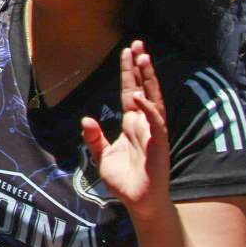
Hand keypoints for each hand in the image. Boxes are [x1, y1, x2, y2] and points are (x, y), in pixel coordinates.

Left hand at [81, 41, 171, 216]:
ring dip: (149, 80)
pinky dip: (149, 110)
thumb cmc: (124, 181)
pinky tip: (141, 97)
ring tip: (143, 57)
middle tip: (138, 43)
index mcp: (131, 124)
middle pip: (144, 89)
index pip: (131, 91)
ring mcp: (153, 133)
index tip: (127, 50)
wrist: (138, 203)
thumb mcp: (102, 156)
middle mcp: (144, 124)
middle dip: (141, 66)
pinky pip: (155, 124)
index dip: (129, 72)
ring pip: (153, 100)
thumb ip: (94, 138)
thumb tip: (86, 119)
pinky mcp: (158, 146)